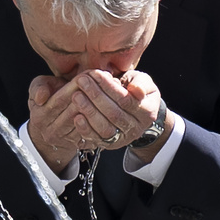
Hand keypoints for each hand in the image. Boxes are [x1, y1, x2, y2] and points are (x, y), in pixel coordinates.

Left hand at [27, 70, 167, 169]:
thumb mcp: (144, 83)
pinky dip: (85, 130)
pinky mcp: (109, 145)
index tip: (93, 74)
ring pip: (104, 128)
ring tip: (75, 97)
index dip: (108, 87)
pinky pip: (96, 140)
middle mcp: (135, 127)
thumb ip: (141, 82)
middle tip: (79, 82)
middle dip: (95, 97)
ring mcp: (122, 138)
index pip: (124, 98)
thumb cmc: (138, 93)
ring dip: (88, 112)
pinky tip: (75, 117)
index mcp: (145, 109)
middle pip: (113, 113)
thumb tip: (135, 88)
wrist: (140, 117)